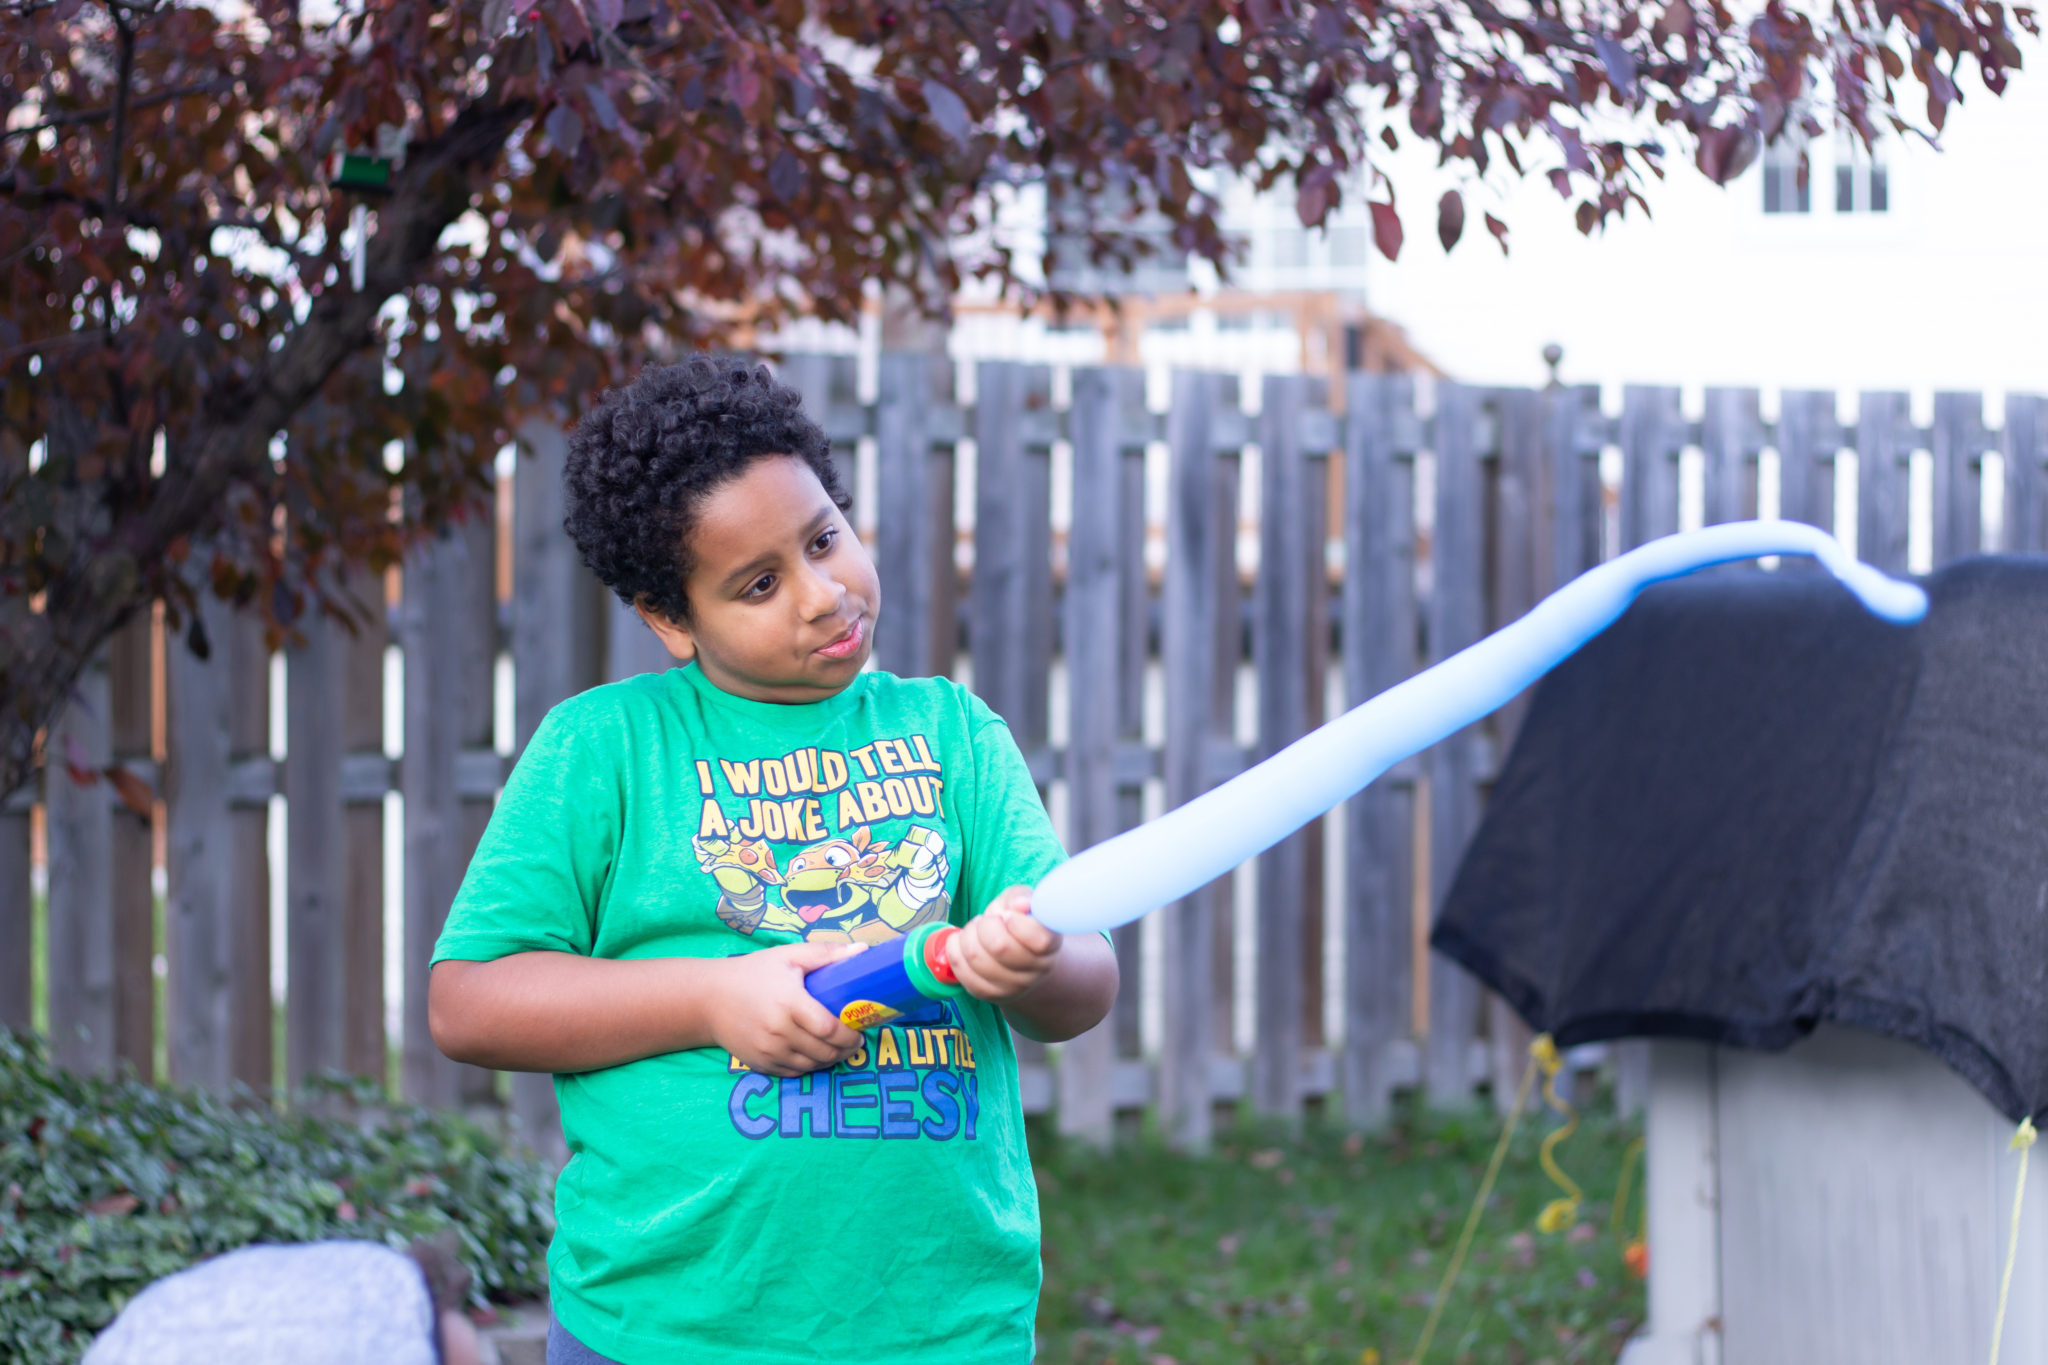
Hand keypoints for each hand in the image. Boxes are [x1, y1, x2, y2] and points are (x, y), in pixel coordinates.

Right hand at [707, 941, 865, 1076]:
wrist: (709, 999)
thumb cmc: (753, 973)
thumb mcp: (787, 956)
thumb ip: (825, 954)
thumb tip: (862, 951)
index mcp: (789, 1002)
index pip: (829, 1028)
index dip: (850, 1035)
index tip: (860, 1031)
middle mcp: (779, 1031)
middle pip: (824, 1051)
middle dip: (845, 1050)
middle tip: (854, 1043)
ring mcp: (768, 1050)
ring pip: (811, 1065)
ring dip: (830, 1060)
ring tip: (839, 1050)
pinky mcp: (759, 1064)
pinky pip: (793, 1072)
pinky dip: (808, 1067)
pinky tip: (815, 1056)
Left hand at [949, 887, 1060, 1002]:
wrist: (1018, 961)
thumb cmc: (1020, 925)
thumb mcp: (1022, 904)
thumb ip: (1020, 897)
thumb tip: (1019, 904)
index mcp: (1050, 946)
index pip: (1039, 939)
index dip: (1017, 921)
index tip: (1008, 915)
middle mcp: (1035, 971)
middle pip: (999, 946)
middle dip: (986, 925)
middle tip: (988, 921)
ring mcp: (1012, 987)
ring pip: (975, 956)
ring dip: (968, 935)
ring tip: (976, 930)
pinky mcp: (987, 994)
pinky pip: (960, 968)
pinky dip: (954, 948)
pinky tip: (964, 942)